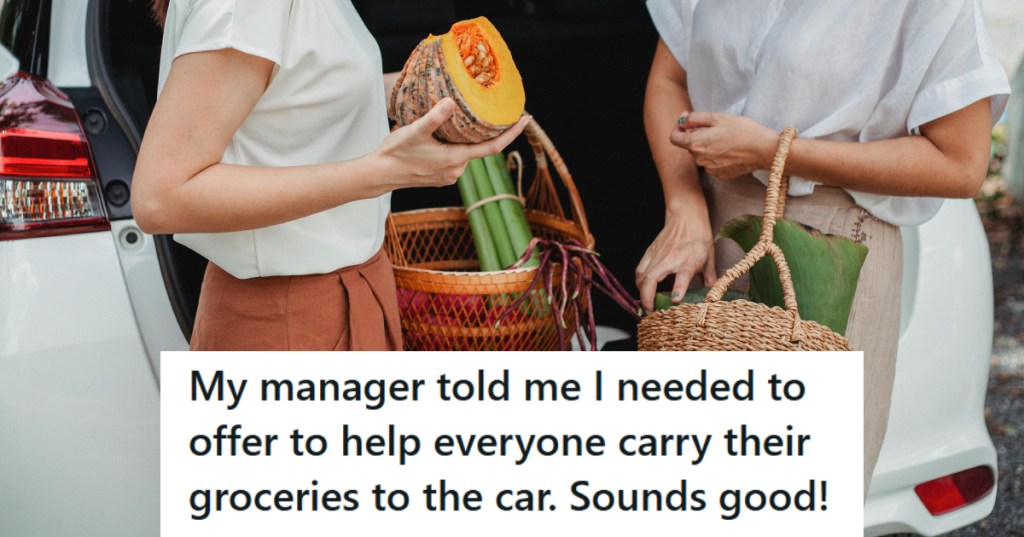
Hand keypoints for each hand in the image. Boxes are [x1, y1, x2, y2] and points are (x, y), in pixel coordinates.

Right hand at [374, 98, 529, 189]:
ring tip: (471, 119)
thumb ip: (435, 117)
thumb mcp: (415, 131)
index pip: (493, 147)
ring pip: (467, 152)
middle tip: (498, 111)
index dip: (512, 134)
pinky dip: (459, 146)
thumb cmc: (397, 153)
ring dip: (471, 138)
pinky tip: (452, 134)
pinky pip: (457, 158)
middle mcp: (457, 170)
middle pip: (481, 148)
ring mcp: (449, 175)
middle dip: (491, 132)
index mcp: (456, 159)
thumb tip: (451, 102)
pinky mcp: (441, 175)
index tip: (526, 120)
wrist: (381, 174)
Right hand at [635, 214, 716, 311]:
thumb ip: (709, 279)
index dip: (678, 289)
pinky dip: (639, 281)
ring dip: (641, 291)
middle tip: (650, 310)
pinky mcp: (649, 252)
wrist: (685, 217)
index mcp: (689, 260)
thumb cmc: (698, 237)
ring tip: (645, 302)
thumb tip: (713, 297)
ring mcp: (657, 255)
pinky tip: (642, 288)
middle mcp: (671, 258)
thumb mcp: (709, 258)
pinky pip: (639, 269)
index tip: (675, 300)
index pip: (683, 276)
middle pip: (652, 278)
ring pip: (642, 276)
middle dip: (647, 297)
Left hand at [670, 112, 776, 179]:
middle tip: (715, 126)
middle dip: (697, 134)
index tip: (686, 120)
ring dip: (708, 145)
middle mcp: (699, 160)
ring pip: (701, 154)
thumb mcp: (717, 117)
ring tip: (726, 138)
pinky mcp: (720, 175)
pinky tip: (731, 149)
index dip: (677, 127)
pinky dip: (717, 155)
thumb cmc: (743, 130)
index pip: (674, 138)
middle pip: (690, 145)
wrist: (764, 149)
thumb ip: (695, 118)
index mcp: (696, 144)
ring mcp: (709, 169)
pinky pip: (712, 163)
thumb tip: (682, 121)